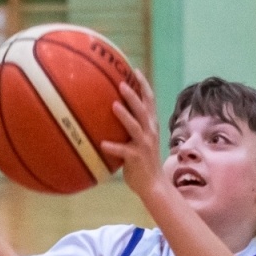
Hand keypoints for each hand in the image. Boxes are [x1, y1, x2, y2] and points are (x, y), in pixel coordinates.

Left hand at [99, 71, 163, 198]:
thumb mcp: (139, 140)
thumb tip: (110, 112)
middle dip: (134, 95)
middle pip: (143, 109)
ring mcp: (144, 144)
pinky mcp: (136, 158)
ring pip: (136, 126)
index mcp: (151, 125)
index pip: (149, 100)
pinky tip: (102, 144)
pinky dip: (113, 147)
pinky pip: (123, 151)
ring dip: (125, 115)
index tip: (134, 70)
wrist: (153, 185)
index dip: (143, 84)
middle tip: (121, 83)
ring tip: (114, 105)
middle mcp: (150, 132)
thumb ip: (130, 126)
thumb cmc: (142, 161)